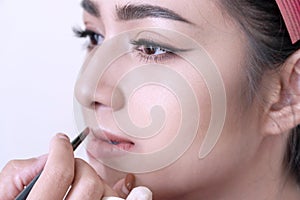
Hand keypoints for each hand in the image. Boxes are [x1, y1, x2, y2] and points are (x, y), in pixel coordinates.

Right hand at [0, 133, 130, 199]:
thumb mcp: (4, 196)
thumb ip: (19, 174)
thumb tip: (45, 159)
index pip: (60, 172)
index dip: (61, 150)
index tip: (60, 142)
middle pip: (89, 182)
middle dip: (79, 166)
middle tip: (67, 165)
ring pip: (105, 194)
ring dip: (95, 182)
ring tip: (80, 183)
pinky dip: (112, 195)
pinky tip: (114, 190)